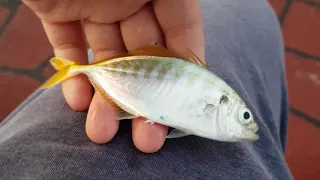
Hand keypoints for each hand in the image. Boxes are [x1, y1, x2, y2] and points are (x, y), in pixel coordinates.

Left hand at [22, 0, 204, 152]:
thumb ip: (173, 8)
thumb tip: (192, 51)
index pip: (183, 32)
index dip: (185, 71)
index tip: (182, 107)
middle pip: (143, 57)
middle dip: (144, 100)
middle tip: (147, 139)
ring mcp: (95, 4)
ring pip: (107, 61)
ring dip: (106, 99)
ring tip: (101, 131)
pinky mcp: (60, 9)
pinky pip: (70, 47)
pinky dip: (75, 77)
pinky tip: (78, 103)